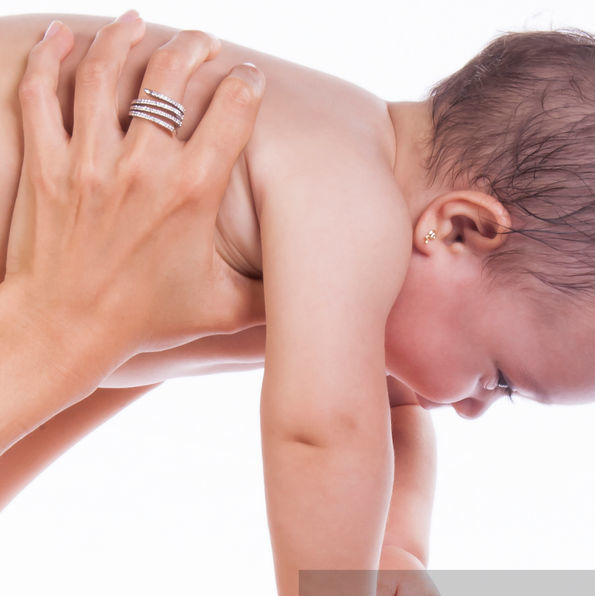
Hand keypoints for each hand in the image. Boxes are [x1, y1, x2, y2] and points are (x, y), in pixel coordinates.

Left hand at [4, 15, 264, 397]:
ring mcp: (87, 162)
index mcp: (191, 195)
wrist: (64, 333)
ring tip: (136, 23)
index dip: (246, 84)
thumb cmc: (146, 322)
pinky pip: (42, 92)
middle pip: (170, 73)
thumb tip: (319, 285)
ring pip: (106, 70)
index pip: (232, 110)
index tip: (249, 79)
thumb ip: (270, 291)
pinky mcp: (44, 164)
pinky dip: (52, 57)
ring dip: (124, 36)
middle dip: (192, 45)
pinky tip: (64, 38)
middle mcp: (141, 169)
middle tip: (201, 42)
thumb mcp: (220, 309)